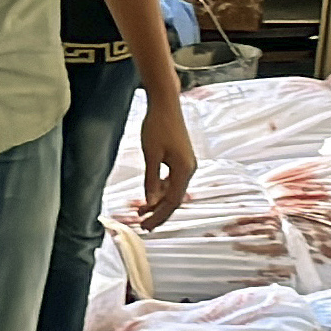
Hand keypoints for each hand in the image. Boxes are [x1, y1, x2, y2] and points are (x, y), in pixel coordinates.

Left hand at [132, 95, 196, 229]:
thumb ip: (151, 180)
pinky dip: (161, 189)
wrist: (166, 103)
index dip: (159, 216)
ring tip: (141, 211)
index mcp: (183, 170)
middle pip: (174, 199)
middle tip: (143, 225)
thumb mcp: (151, 154)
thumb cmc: (158, 125)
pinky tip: (149, 194)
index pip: (171, 201)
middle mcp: (189, 169)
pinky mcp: (181, 159)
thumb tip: (150, 201)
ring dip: (158, 201)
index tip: (146, 226)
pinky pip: (172, 180)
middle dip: (158, 212)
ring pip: (173, 190)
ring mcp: (186, 164)